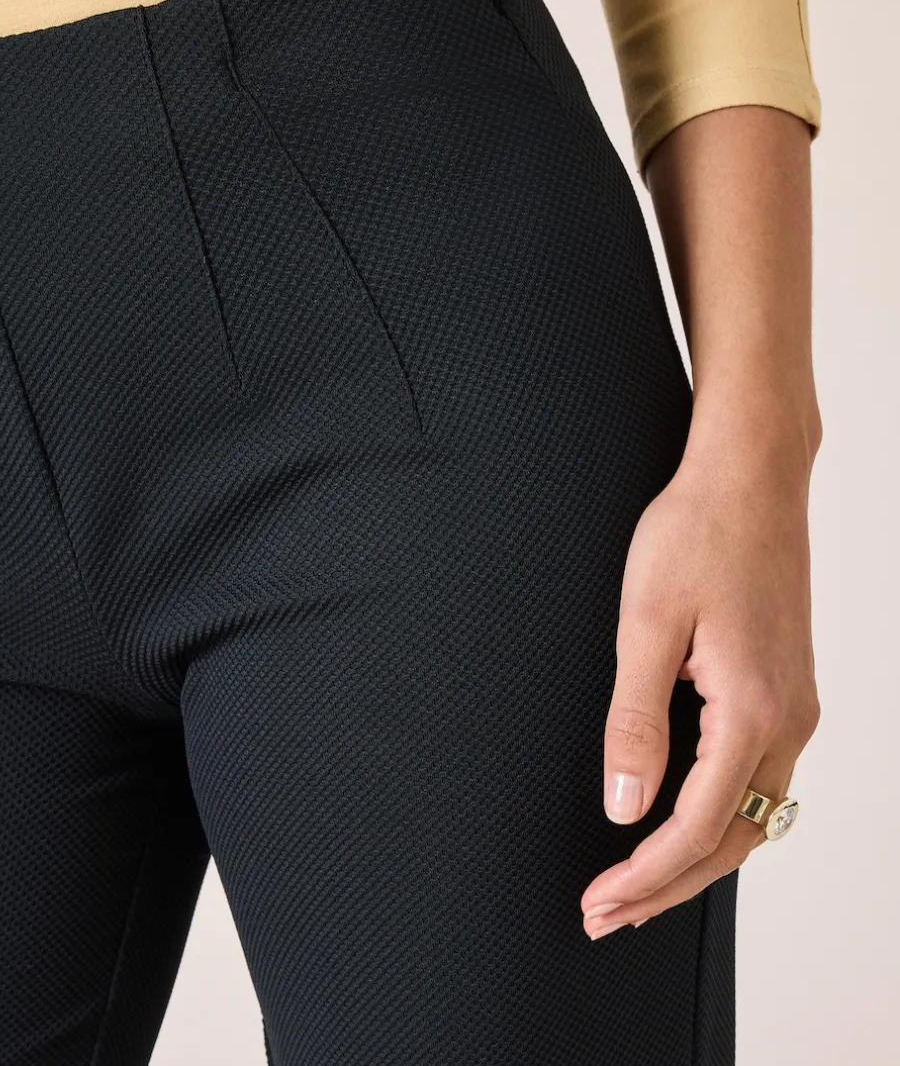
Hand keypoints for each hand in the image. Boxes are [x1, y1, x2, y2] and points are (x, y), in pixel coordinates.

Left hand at [579, 442, 821, 938]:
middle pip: (734, 839)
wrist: (749, 477)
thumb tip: (624, 808)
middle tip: (606, 915)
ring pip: (752, 816)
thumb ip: (635, 722)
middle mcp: (787, 721)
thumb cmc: (697, 533)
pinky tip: (682, 822)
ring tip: (636, 885)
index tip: (598, 902)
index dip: (643, 875)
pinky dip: (717, 818)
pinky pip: (758, 780)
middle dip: (667, 885)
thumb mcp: (647, 624)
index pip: (696, 828)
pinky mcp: (784, 690)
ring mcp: (794, 707)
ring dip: (693, 858)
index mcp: (753, 711)